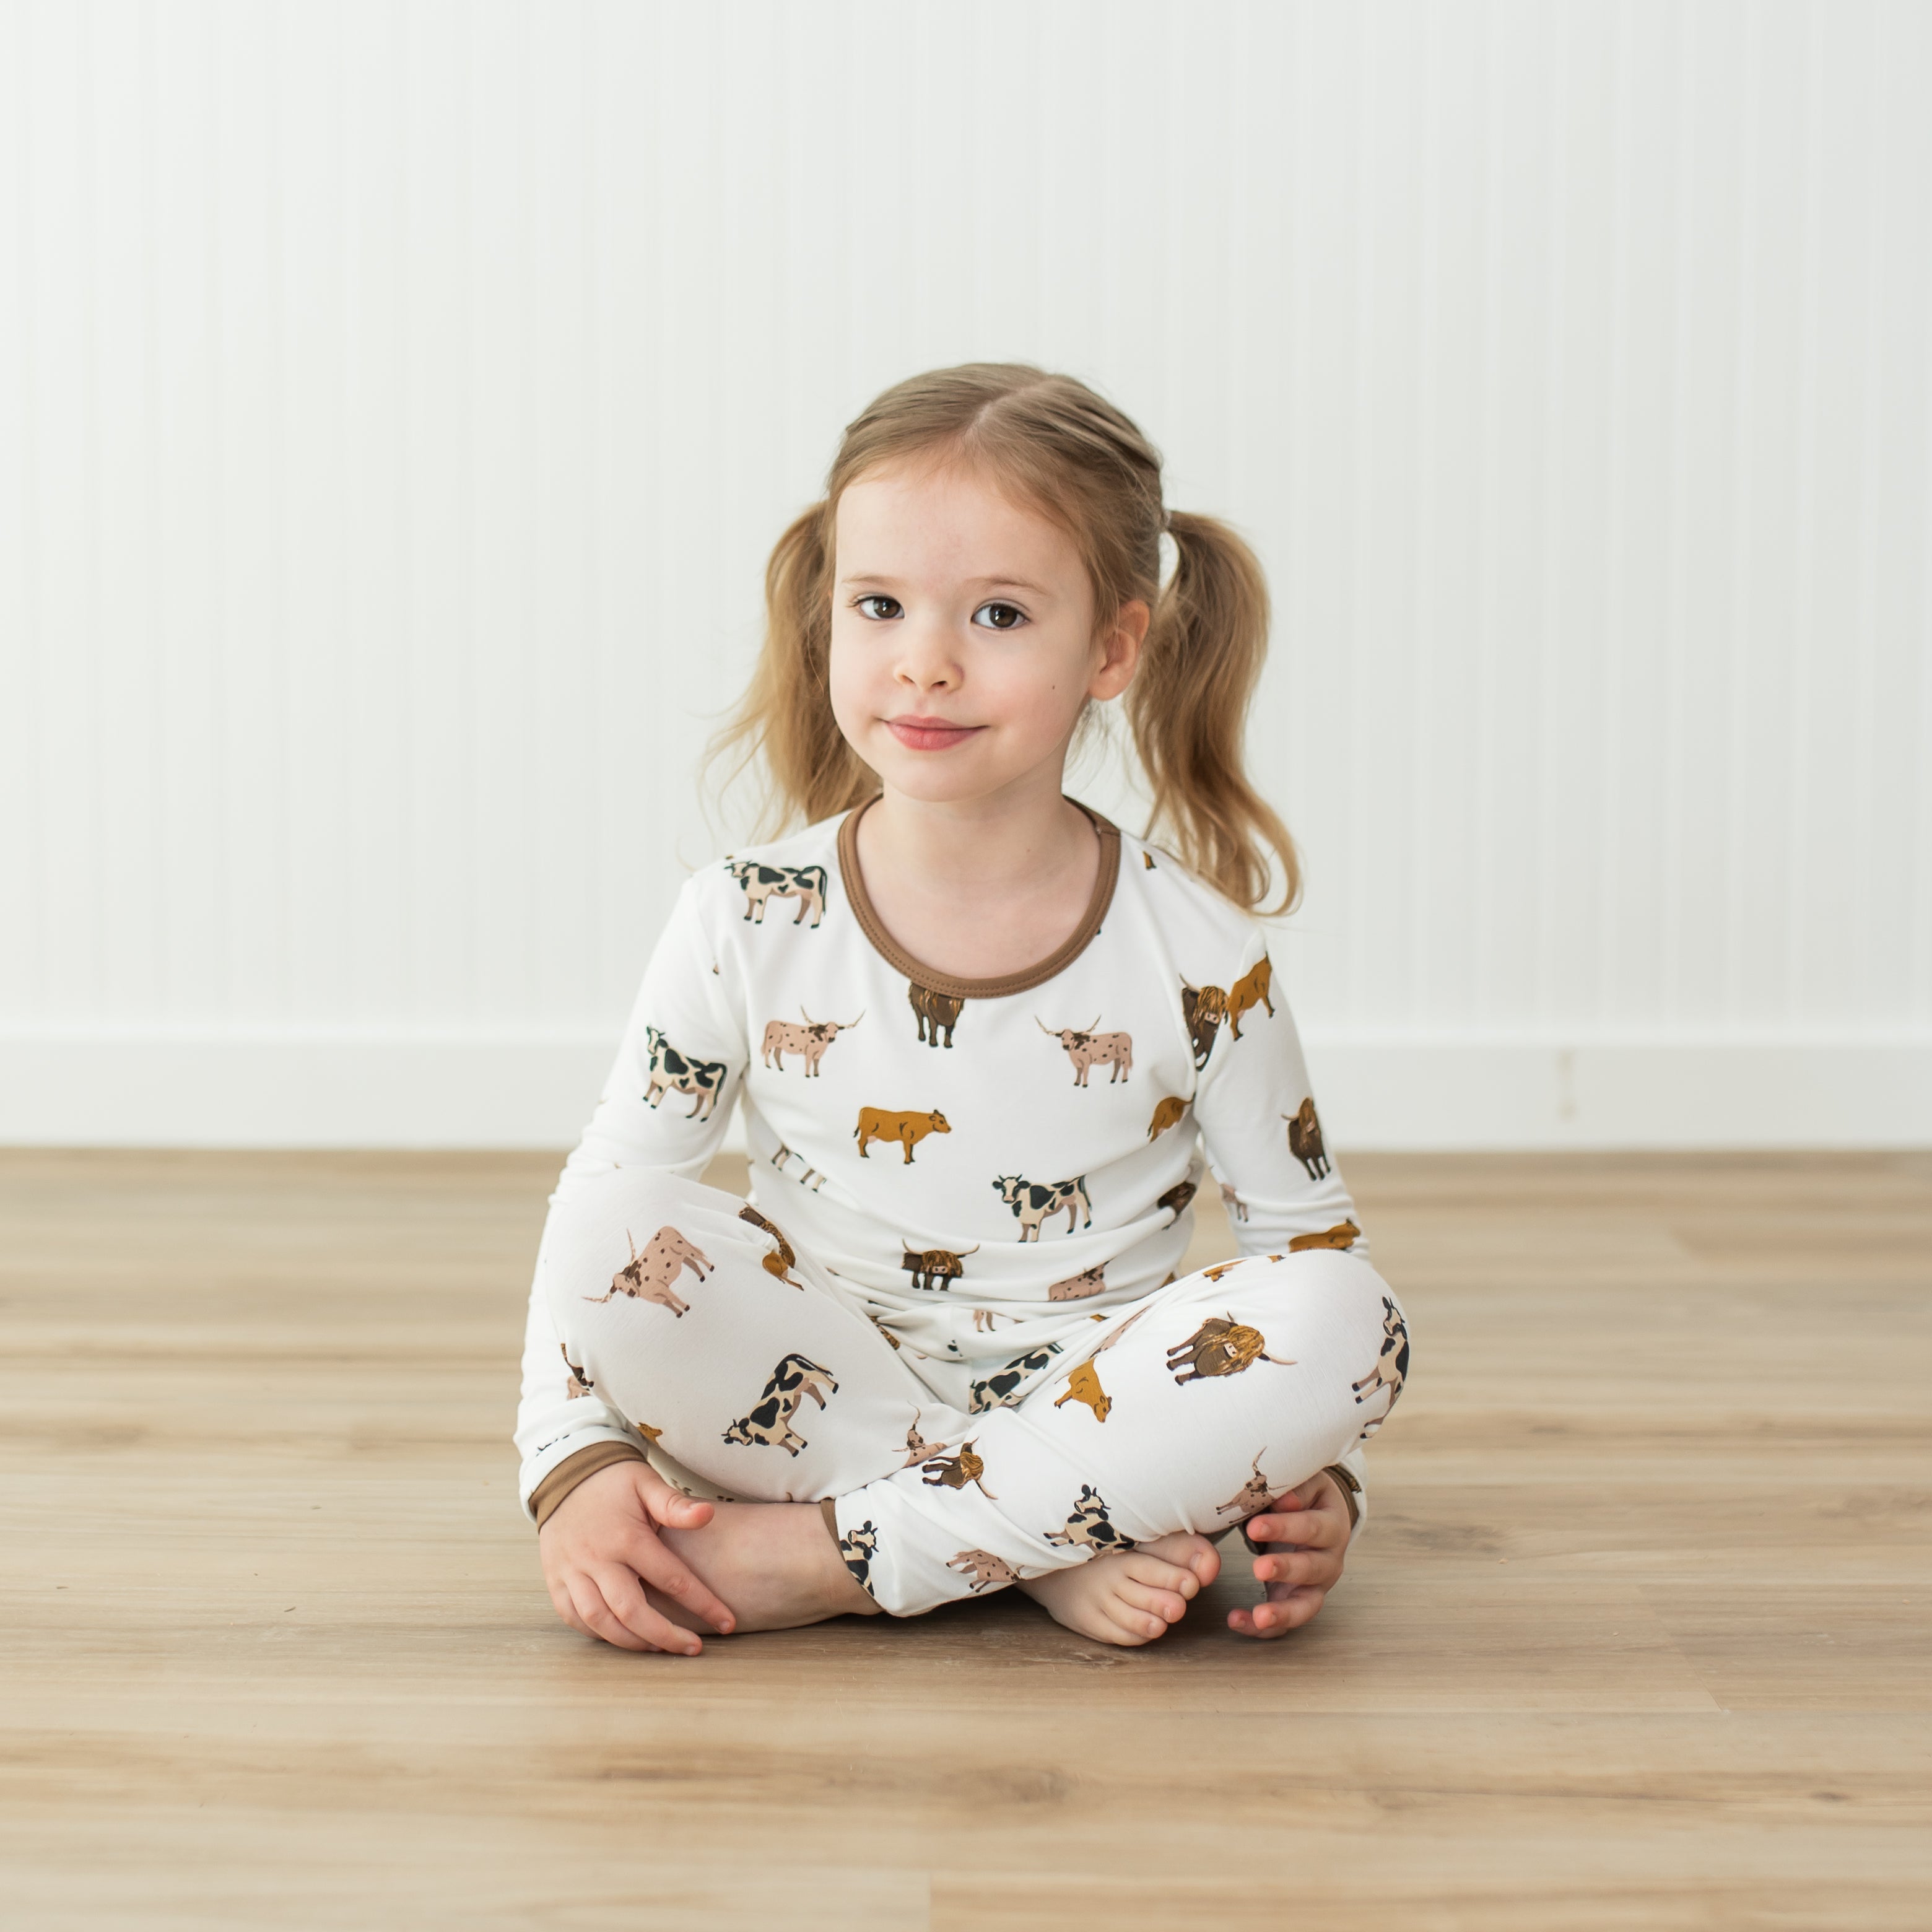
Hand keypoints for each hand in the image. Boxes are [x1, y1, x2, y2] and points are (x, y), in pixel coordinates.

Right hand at [538, 1457, 737, 1654]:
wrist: (566, 1473)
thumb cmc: (615, 1482)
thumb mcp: (647, 1483)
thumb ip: (675, 1504)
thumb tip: (707, 1515)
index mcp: (626, 1537)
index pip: (671, 1579)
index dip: (702, 1604)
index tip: (727, 1621)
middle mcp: (596, 1559)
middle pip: (632, 1611)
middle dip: (666, 1636)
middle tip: (693, 1648)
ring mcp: (571, 1572)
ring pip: (600, 1622)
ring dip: (632, 1642)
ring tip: (661, 1648)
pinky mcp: (556, 1580)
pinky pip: (574, 1618)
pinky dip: (598, 1634)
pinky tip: (623, 1637)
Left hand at [1226, 1468, 1350, 1638]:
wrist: (1320, 1513)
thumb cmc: (1304, 1496)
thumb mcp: (1304, 1482)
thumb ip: (1294, 1490)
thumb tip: (1283, 1501)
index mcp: (1332, 1525)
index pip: (1311, 1527)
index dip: (1285, 1528)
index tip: (1254, 1527)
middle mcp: (1330, 1560)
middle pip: (1312, 1568)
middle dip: (1285, 1569)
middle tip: (1258, 1568)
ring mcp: (1317, 1585)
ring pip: (1306, 1605)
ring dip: (1282, 1611)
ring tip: (1258, 1616)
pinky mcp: (1301, 1601)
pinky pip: (1286, 1621)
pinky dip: (1263, 1627)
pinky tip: (1236, 1620)